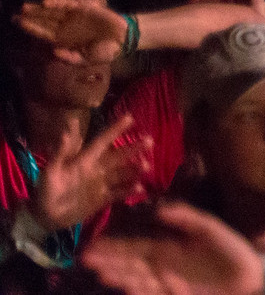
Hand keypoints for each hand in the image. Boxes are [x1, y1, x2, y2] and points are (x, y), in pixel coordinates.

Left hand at [14, 0, 128, 63]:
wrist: (123, 40)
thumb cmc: (104, 51)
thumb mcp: (86, 59)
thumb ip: (70, 58)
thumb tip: (54, 52)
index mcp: (64, 39)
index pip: (43, 33)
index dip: (31, 29)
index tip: (18, 24)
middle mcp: (66, 26)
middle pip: (44, 21)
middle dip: (29, 18)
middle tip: (14, 15)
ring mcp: (74, 16)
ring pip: (52, 12)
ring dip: (39, 9)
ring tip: (24, 7)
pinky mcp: (84, 8)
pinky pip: (68, 4)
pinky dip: (57, 2)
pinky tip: (45, 3)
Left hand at [33, 112, 149, 230]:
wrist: (44, 216)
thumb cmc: (46, 190)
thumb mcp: (50, 170)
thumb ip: (60, 152)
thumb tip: (65, 130)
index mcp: (84, 160)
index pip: (102, 141)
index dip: (115, 130)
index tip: (130, 117)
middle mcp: (97, 169)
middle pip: (118, 156)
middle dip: (134, 148)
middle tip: (150, 141)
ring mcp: (101, 184)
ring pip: (122, 173)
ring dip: (135, 169)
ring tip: (146, 166)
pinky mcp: (102, 199)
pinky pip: (119, 193)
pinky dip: (129, 190)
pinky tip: (140, 188)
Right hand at [82, 202, 264, 294]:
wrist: (250, 278)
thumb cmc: (230, 250)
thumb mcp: (210, 228)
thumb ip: (186, 217)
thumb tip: (159, 210)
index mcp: (166, 248)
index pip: (134, 247)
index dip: (114, 248)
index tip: (92, 247)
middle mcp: (161, 267)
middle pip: (130, 264)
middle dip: (109, 262)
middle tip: (87, 259)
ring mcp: (167, 283)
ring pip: (138, 280)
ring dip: (121, 277)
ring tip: (104, 274)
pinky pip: (154, 294)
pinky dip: (141, 291)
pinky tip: (128, 288)